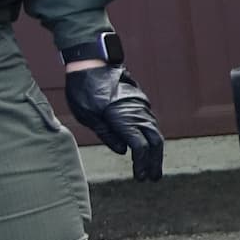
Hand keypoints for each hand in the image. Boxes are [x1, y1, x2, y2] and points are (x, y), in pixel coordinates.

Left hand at [63, 64, 163, 180]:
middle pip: (155, 143)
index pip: (140, 148)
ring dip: (154, 152)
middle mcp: (138, 113)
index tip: (140, 178)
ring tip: (151, 167)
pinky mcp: (139, 102)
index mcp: (124, 118)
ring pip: (154, 133)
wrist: (92, 61)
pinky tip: (145, 147)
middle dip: (155, 162)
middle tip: (153, 178)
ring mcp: (141, 106)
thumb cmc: (84, 88)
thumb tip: (122, 150)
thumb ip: (106, 134)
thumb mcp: (87, 115)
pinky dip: (150, 138)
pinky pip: (149, 124)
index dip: (141, 165)